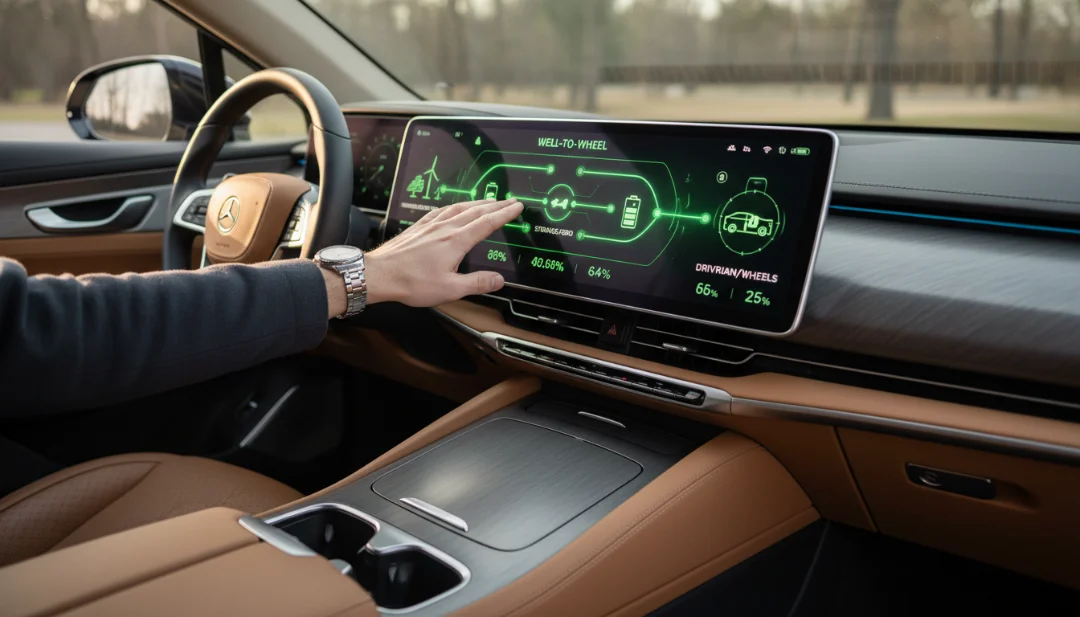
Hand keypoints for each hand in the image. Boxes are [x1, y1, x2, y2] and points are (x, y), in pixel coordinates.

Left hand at [365, 199, 523, 306]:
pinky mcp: (419, 227)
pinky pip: (442, 210)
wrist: (381, 274)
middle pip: (476, 211)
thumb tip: (498, 281)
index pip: (487, 223)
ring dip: (478, 203)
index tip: (517, 207)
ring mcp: (431, 225)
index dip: (505, 214)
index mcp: (456, 241)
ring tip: (488, 201)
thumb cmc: (411, 282)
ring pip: (460, 208)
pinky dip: (455, 206)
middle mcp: (445, 228)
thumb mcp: (450, 289)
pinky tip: (455, 207)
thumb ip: (477, 283)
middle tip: (509, 201)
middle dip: (496, 205)